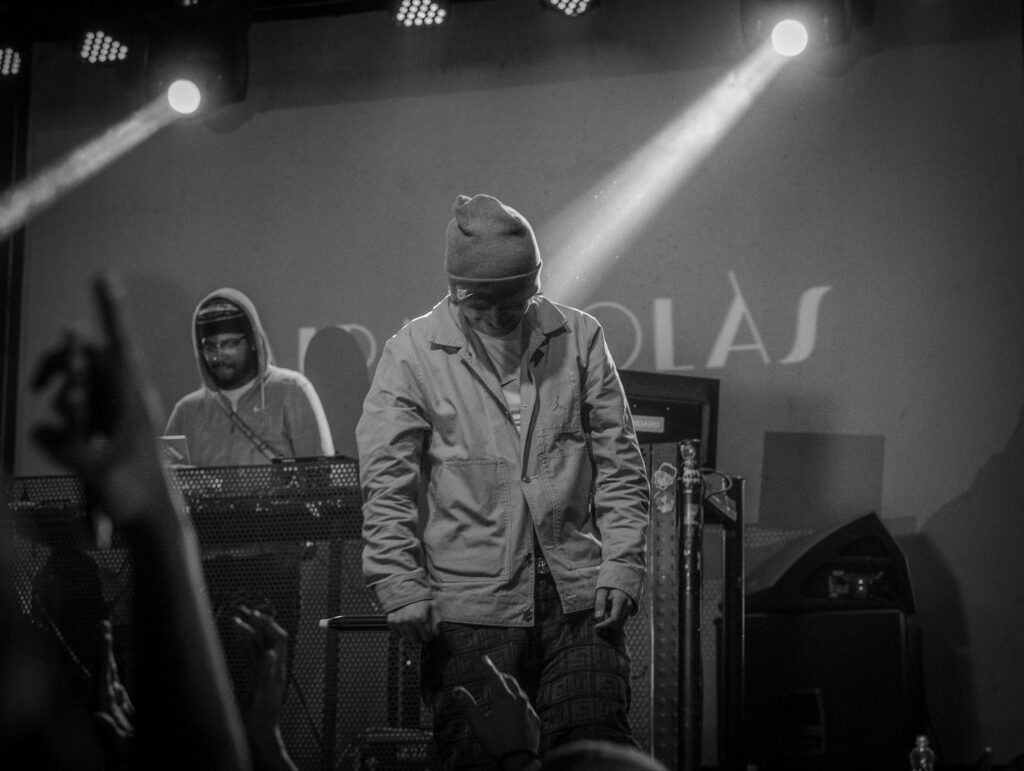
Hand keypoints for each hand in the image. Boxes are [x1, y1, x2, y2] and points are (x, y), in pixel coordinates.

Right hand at [31, 274, 168, 526]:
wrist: (151, 518)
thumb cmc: (134, 496)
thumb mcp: (102, 476)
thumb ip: (70, 452)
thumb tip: (36, 428)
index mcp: (134, 400)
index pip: (119, 346)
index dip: (110, 311)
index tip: (104, 276)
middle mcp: (127, 398)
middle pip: (89, 357)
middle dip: (60, 363)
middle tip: (38, 386)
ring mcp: (117, 410)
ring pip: (81, 379)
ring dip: (63, 391)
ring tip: (64, 419)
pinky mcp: (107, 425)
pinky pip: (78, 403)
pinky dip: (66, 412)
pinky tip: (68, 433)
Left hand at [92, 620, 134, 766]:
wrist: (128, 767)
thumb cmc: (126, 760)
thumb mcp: (119, 749)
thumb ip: (108, 732)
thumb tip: (96, 714)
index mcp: (105, 710)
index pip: (103, 675)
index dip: (104, 653)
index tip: (104, 634)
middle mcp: (106, 705)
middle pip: (104, 671)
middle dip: (104, 647)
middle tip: (102, 624)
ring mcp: (113, 708)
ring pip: (109, 676)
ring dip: (108, 656)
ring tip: (105, 636)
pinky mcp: (121, 712)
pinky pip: (117, 687)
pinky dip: (116, 672)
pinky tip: (115, 665)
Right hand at [232, 606, 296, 770]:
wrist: (261, 736)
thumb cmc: (261, 721)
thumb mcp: (261, 697)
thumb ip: (264, 675)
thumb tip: (269, 654)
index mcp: (276, 670)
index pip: (278, 639)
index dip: (268, 624)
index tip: (253, 615)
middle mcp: (273, 667)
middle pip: (268, 638)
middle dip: (257, 622)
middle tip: (242, 611)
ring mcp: (265, 671)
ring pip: (258, 645)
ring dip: (249, 631)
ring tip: (236, 619)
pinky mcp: (256, 676)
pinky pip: (252, 655)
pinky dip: (245, 643)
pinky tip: (237, 636)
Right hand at [386, 599, 439, 643]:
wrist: (406, 586)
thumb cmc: (421, 595)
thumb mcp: (433, 605)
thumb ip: (437, 621)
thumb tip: (437, 633)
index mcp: (420, 618)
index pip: (427, 638)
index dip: (429, 635)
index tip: (429, 631)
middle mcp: (408, 622)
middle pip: (415, 640)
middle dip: (419, 635)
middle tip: (420, 626)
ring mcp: (399, 621)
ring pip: (406, 637)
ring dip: (410, 632)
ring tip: (412, 622)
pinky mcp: (391, 620)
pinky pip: (396, 632)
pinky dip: (401, 629)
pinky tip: (404, 622)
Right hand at [453, 655, 540, 764]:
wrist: (520, 759)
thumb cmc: (498, 742)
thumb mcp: (478, 724)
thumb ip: (467, 705)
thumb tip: (456, 690)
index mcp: (504, 698)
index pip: (495, 677)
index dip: (488, 667)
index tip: (484, 659)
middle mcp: (519, 700)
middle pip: (510, 681)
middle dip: (501, 676)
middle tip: (493, 675)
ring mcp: (528, 709)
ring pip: (520, 691)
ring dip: (511, 687)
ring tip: (504, 690)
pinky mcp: (534, 719)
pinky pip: (527, 705)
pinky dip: (519, 701)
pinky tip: (517, 708)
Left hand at [594, 587, 634, 630]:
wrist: (620, 578)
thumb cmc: (608, 585)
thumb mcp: (601, 591)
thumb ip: (600, 604)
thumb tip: (598, 618)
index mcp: (620, 600)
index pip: (614, 619)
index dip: (604, 625)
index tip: (595, 626)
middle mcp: (628, 605)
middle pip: (617, 623)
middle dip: (607, 625)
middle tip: (597, 621)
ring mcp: (631, 608)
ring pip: (621, 623)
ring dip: (611, 624)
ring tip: (603, 615)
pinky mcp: (631, 610)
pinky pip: (623, 620)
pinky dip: (616, 621)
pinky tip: (608, 615)